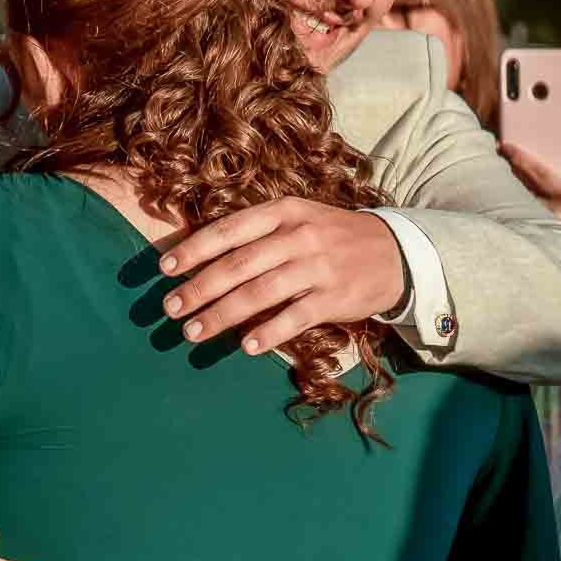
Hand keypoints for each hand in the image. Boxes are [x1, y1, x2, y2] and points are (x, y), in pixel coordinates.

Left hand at [160, 198, 406, 356]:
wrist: (395, 251)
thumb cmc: (330, 237)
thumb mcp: (296, 219)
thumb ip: (256, 235)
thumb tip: (203, 261)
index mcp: (282, 213)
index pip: (228, 230)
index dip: (193, 250)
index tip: (165, 269)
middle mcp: (297, 237)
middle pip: (238, 265)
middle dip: (199, 289)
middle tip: (171, 309)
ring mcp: (317, 267)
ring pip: (259, 293)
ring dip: (221, 315)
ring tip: (193, 333)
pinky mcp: (334, 298)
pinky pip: (294, 318)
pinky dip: (268, 334)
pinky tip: (246, 347)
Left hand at [501, 135, 560, 243]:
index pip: (537, 172)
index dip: (518, 157)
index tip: (504, 146)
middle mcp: (549, 212)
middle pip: (519, 186)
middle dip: (505, 170)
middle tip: (493, 156)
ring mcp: (539, 227)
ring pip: (515, 202)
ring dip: (505, 189)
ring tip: (494, 175)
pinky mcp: (533, 237)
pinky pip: (517, 218)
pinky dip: (509, 207)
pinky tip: (501, 200)